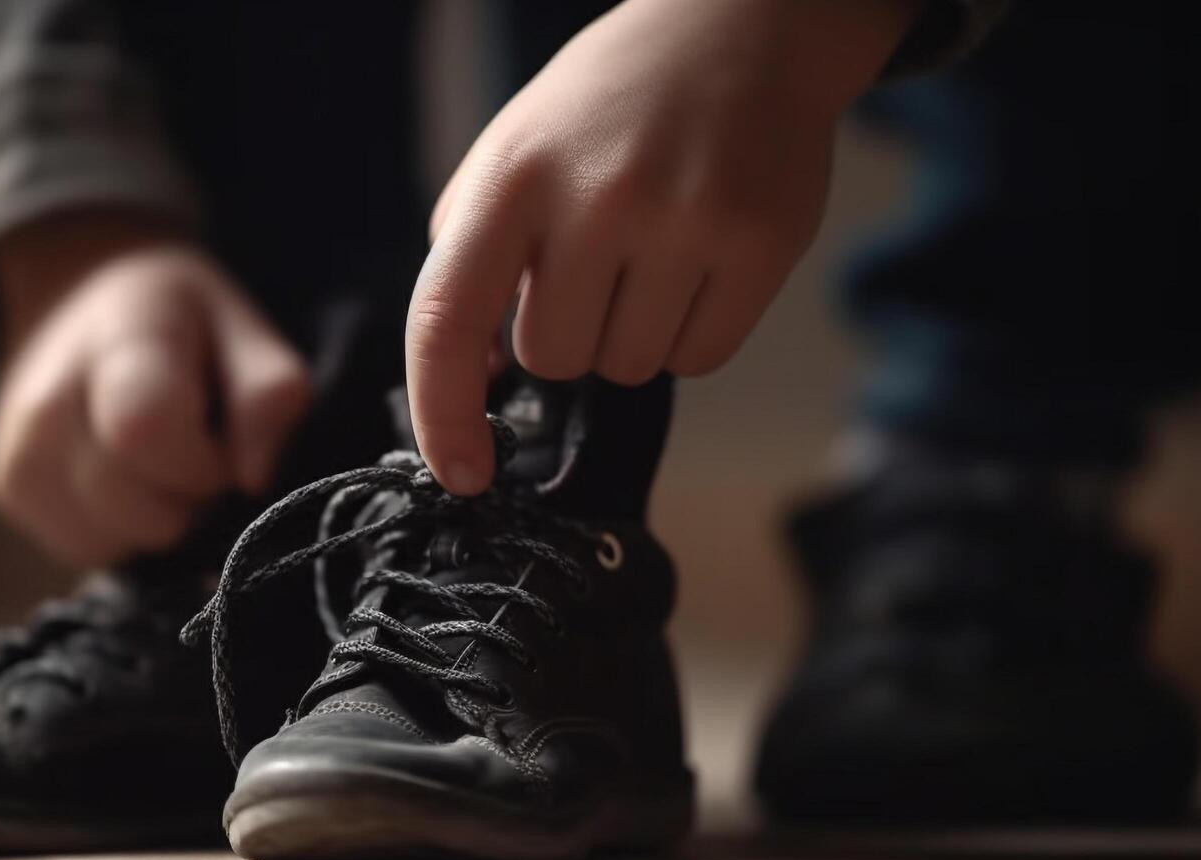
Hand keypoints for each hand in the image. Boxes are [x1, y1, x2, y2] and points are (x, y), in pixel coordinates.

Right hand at [0, 214, 309, 569]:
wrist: (79, 299)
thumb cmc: (178, 320)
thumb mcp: (243, 330)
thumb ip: (268, 397)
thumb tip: (254, 481)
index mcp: (115, 342)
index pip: (145, 432)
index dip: (204, 461)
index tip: (220, 439)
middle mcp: (46, 401)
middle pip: (141, 510)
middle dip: (191, 497)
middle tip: (196, 447)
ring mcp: (17, 452)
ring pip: (115, 544)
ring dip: (157, 519)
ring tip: (158, 457)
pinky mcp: (8, 491)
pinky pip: (88, 550)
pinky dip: (122, 530)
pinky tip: (127, 478)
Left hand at [406, 0, 919, 493]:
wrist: (740, 29)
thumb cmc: (608, 108)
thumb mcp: (510, 153)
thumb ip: (471, 258)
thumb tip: (477, 377)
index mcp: (511, 176)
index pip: (446, 318)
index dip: (441, 412)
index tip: (459, 474)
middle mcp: (595, 198)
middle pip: (554, 360)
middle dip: (567, 329)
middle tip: (596, 258)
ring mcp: (684, 221)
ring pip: (627, 369)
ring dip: (630, 334)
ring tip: (650, 249)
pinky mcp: (759, 245)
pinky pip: (700, 360)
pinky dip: (689, 333)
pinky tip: (695, 262)